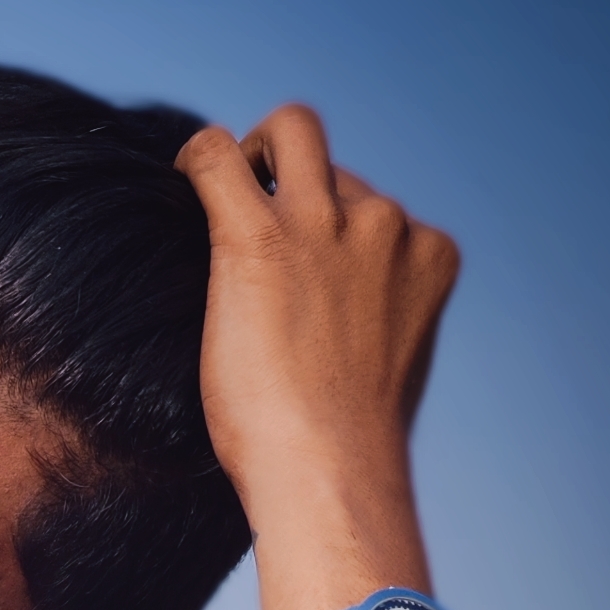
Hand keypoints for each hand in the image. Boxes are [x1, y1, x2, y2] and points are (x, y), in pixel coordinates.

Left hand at [175, 104, 459, 609]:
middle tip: (253, 207)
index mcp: (427, 253)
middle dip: (296, 172)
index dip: (331, 227)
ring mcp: (327, 224)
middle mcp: (385, 224)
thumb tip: (339, 323)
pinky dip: (198, 158)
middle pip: (335, 162)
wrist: (326, 474)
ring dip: (253, 157)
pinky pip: (218, 157)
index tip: (299, 260)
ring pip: (290, 134)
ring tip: (215, 200)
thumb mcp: (386, 368)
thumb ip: (376, 321)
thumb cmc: (345, 451)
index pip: (377, 207)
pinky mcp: (260, 239)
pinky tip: (182, 179)